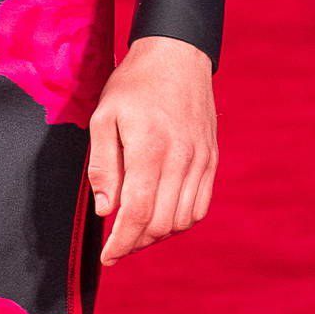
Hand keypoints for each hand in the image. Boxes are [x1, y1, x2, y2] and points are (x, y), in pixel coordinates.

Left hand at [86, 35, 216, 266]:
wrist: (177, 56)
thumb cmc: (133, 85)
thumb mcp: (104, 117)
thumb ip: (103, 165)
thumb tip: (106, 210)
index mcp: (150, 147)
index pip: (138, 212)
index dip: (121, 242)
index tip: (107, 257)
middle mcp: (181, 158)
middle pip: (161, 223)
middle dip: (136, 242)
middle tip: (116, 244)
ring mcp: (201, 160)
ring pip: (182, 220)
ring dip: (158, 235)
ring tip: (136, 231)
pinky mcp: (211, 160)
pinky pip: (200, 206)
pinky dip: (180, 221)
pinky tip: (161, 217)